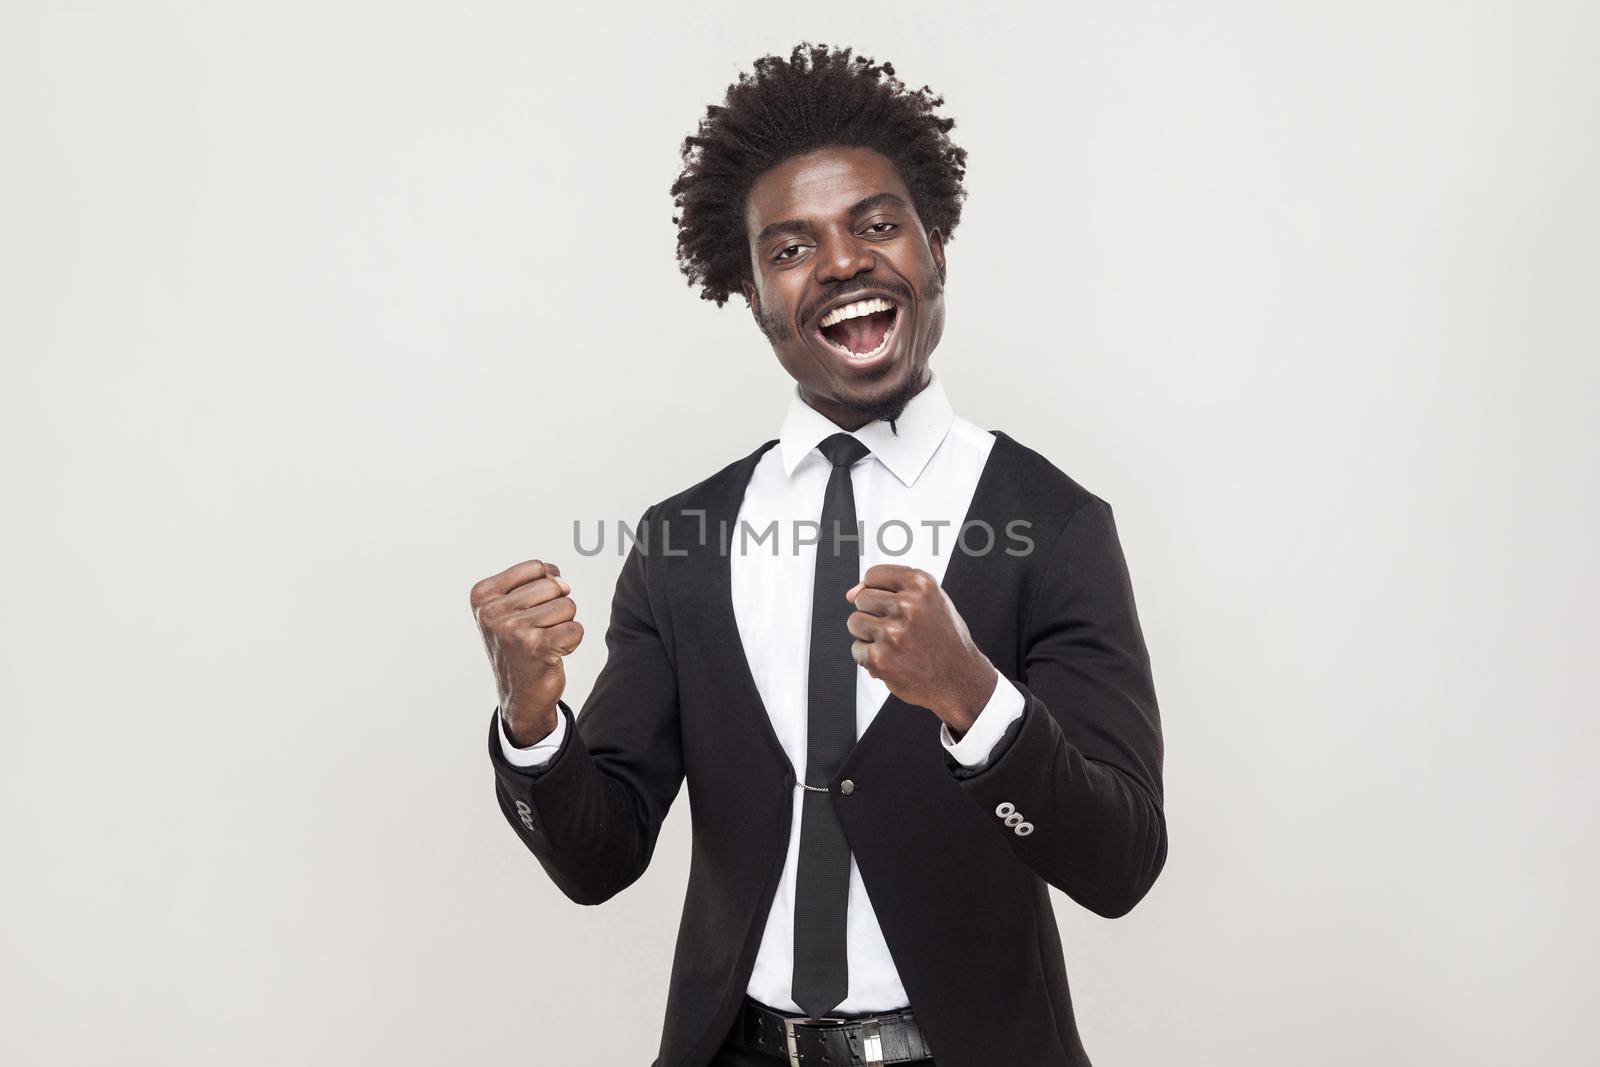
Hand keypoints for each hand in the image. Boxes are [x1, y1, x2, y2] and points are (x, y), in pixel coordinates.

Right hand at [470, 559, 583, 745]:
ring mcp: (513, 630)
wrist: (519, 694)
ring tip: (543, 641)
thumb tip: (563, 583)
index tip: (529, 610)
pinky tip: (552, 654)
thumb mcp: (511, 606)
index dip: (544, 586)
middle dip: (555, 607)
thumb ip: (537, 581)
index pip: (536, 567)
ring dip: (563, 624)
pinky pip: (576, 628)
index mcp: (483, 595)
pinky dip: (572, 641)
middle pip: (553, 586)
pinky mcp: (537, 648)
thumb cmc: (518, 644)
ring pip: (567, 606)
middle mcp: (492, 612)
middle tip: (537, 630)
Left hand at [845, 564, 997, 734]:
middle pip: (862, 599)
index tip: (893, 607)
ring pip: (855, 622)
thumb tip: (850, 594)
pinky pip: (857, 649)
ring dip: (869, 636)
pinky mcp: (880, 658)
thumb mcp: (928, 600)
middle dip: (874, 614)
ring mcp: (893, 632)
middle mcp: (908, 605)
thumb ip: (891, 587)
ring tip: (895, 645)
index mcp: (921, 584)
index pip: (873, 575)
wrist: (959, 679)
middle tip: (899, 630)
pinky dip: (869, 658)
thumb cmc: (941, 637)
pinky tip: (893, 661)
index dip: (878, 592)